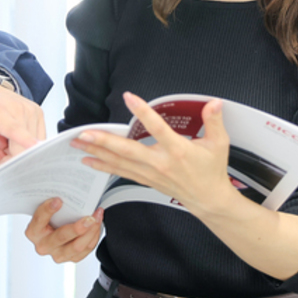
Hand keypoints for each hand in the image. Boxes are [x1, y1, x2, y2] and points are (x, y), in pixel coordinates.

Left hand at [0, 78, 45, 164]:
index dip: (24, 140)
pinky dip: (24, 145)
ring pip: (31, 146)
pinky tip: (11, 138)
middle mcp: (17, 108)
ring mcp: (30, 110)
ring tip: (1, 141)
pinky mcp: (37, 113)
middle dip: (10, 159)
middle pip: (23, 145)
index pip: (13, 128)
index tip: (33, 148)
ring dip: (17, 152)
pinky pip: (36, 140)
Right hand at [25, 197, 103, 263]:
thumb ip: (53, 202)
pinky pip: (86, 249)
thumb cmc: (52, 216)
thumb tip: (67, 191)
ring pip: (77, 246)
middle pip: (61, 237)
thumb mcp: (48, 208)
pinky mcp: (70, 258)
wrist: (55, 229)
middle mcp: (43, 245)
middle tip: (89, 218)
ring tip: (97, 218)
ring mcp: (57, 254)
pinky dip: (94, 236)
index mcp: (33, 231)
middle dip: (77, 227)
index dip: (48, 210)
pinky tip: (97, 225)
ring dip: (90, 231)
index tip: (58, 200)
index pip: (39, 219)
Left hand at [73, 92, 237, 214]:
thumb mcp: (219, 143)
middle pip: (127, 150)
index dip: (142, 111)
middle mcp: (160, 162)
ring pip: (119, 162)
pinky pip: (121, 172)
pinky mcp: (146, 180)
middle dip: (103, 142)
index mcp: (177, 150)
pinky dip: (104, 166)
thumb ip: (214, 121)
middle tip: (84, 134)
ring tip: (78, 145)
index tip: (129, 97)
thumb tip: (214, 103)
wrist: (209, 200)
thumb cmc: (212, 171)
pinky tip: (89, 161)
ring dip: (96, 153)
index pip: (157, 127)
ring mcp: (151, 173)